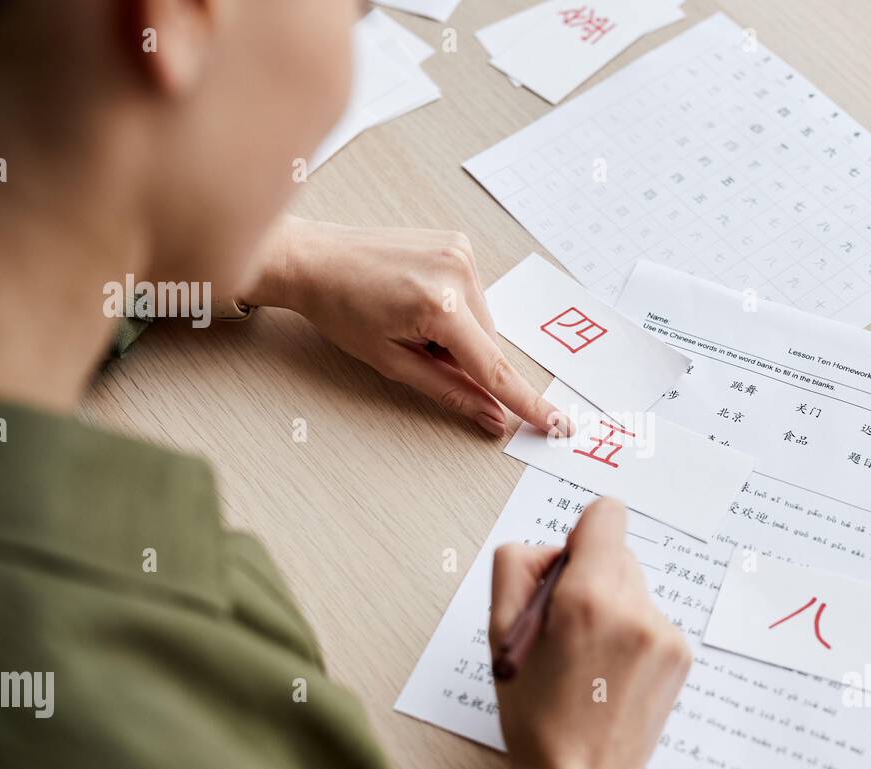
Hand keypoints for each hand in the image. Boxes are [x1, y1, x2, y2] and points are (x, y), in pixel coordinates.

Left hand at [246, 216, 571, 437]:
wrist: (314, 260)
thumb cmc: (340, 309)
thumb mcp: (392, 362)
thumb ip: (450, 391)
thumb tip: (491, 418)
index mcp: (440, 305)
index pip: (494, 367)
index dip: (526, 401)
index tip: (556, 422)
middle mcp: (458, 271)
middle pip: (487, 345)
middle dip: (463, 359)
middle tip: (415, 347)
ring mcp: (461, 251)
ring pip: (483, 322)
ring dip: (458, 334)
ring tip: (410, 319)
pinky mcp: (458, 243)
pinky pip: (473, 296)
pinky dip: (455, 311)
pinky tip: (418, 301)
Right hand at [489, 498, 691, 768]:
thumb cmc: (534, 714)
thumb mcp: (500, 634)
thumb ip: (518, 567)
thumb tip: (553, 546)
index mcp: (586, 597)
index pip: (606, 515)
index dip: (580, 537)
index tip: (567, 570)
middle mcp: (634, 608)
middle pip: (617, 554)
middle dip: (589, 578)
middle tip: (563, 630)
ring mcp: (665, 633)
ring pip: (634, 588)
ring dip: (611, 608)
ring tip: (588, 660)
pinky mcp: (681, 655)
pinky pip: (652, 619)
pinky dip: (631, 636)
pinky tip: (612, 675)